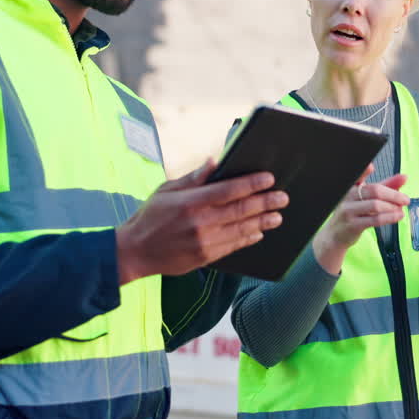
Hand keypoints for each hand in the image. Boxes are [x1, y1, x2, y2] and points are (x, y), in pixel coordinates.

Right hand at [115, 159, 287, 283]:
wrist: (135, 252)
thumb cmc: (150, 217)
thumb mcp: (167, 190)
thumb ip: (194, 178)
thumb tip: (214, 161)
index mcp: (192, 202)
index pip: (229, 190)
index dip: (252, 183)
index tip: (268, 178)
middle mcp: (201, 222)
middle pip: (241, 210)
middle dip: (265, 202)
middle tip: (283, 197)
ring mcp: (205, 242)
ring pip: (241, 230)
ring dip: (262, 222)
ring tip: (278, 216)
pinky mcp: (205, 257)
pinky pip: (233, 246)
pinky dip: (248, 239)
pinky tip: (259, 233)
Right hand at [312, 168, 408, 274]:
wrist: (336, 234)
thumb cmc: (354, 212)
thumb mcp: (368, 197)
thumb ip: (386, 186)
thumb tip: (404, 177)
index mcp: (352, 186)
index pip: (358, 176)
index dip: (364, 171)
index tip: (371, 167)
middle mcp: (348, 196)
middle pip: (374, 191)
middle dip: (393, 195)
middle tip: (405, 199)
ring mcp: (349, 210)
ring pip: (376, 205)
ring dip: (392, 207)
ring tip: (401, 209)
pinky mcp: (353, 225)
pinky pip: (375, 220)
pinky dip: (389, 218)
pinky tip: (397, 216)